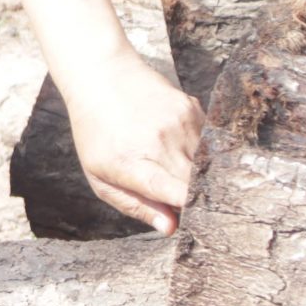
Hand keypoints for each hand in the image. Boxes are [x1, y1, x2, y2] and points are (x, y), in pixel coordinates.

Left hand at [58, 48, 203, 235]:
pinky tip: (177, 145)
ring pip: (207, 164)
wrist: (102, 76)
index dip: (190, 206)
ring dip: (200, 175)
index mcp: (132, 163)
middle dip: (199, 200)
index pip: (173, 190)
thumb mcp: (100, 177)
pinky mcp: (193, 108)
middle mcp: (160, 142)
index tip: (200, 220)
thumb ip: (135, 205)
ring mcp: (179, 123)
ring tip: (174, 168)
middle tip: (191, 207)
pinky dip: (201, 152)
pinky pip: (208, 142)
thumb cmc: (97, 134)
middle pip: (197, 183)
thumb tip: (171, 228)